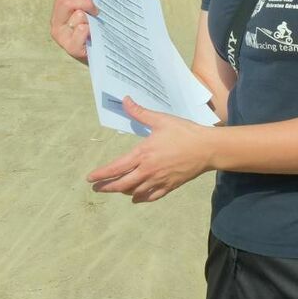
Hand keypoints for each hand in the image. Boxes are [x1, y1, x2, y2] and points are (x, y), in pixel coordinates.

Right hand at [50, 0, 97, 62]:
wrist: (101, 54)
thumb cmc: (93, 31)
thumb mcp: (83, 11)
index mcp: (57, 16)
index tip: (91, 0)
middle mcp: (56, 27)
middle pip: (66, 2)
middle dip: (86, 2)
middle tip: (96, 11)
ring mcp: (62, 38)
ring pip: (78, 15)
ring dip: (91, 19)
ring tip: (95, 27)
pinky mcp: (72, 49)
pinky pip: (82, 29)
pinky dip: (91, 30)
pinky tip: (94, 36)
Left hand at [86, 97, 214, 202]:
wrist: (207, 148)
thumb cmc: (184, 132)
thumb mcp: (160, 120)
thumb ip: (140, 112)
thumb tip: (125, 100)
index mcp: (143, 154)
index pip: (116, 168)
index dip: (101, 174)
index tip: (90, 178)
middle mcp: (148, 171)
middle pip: (122, 184)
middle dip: (107, 187)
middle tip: (97, 188)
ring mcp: (159, 181)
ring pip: (135, 192)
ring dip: (122, 192)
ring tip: (115, 189)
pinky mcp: (170, 186)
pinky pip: (151, 197)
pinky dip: (141, 198)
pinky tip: (136, 198)